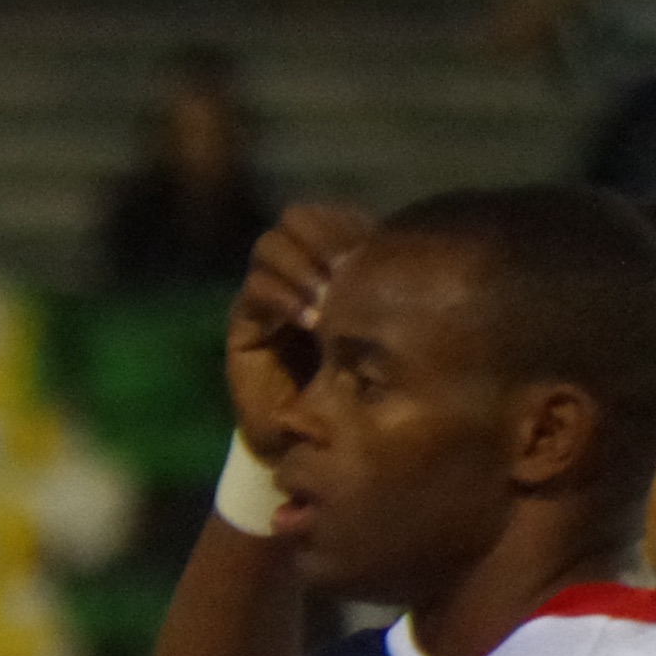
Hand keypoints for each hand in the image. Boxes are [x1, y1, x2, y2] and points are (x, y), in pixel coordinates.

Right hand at [222, 203, 370, 457]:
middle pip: (299, 217)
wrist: (326, 439)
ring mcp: (271, 295)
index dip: (344, 226)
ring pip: (273, 244)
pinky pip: (257, 287)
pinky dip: (284, 297)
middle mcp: (301, 273)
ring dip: (302, 268)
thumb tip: (408, 245)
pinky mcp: (246, 324)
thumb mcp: (388, 331)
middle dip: (323, 241)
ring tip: (327, 300)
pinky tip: (311, 320)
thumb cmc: (370, 389)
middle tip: (347, 271)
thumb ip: (388, 287)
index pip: (330, 216)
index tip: (370, 254)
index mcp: (339, 264)